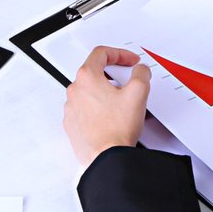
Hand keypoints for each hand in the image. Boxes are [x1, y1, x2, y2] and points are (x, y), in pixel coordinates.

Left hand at [63, 46, 149, 169]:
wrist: (107, 158)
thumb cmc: (116, 129)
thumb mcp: (138, 93)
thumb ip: (141, 74)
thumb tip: (140, 70)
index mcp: (87, 78)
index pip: (101, 54)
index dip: (120, 54)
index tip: (130, 61)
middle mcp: (75, 91)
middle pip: (94, 73)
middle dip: (113, 75)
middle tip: (127, 82)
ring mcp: (71, 109)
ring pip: (89, 92)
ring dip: (104, 93)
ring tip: (121, 104)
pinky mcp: (72, 125)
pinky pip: (84, 110)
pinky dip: (97, 109)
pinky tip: (111, 118)